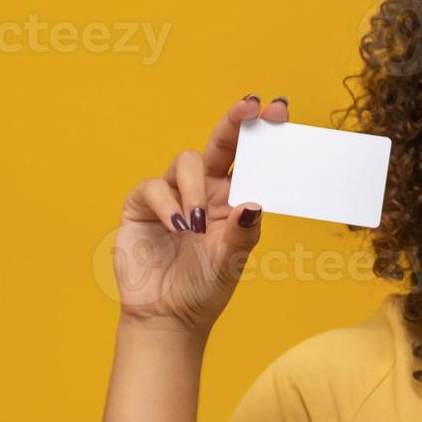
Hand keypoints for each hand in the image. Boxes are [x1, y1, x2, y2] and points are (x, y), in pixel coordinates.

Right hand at [111, 94, 286, 335]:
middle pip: (221, 144)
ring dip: (195, 187)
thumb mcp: (231, 261)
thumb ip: (243, 232)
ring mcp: (173, 194)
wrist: (167, 315)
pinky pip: (155, 187)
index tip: (277, 109)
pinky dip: (167, 204)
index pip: (249, 158)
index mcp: (232, 198)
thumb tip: (254, 203)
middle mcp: (204, 189)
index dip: (261, 132)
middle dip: (235, 122)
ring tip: (196, 225)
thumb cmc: (205, 286)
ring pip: (187, 162)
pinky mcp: (143, 204)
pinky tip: (177, 227)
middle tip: (250, 105)